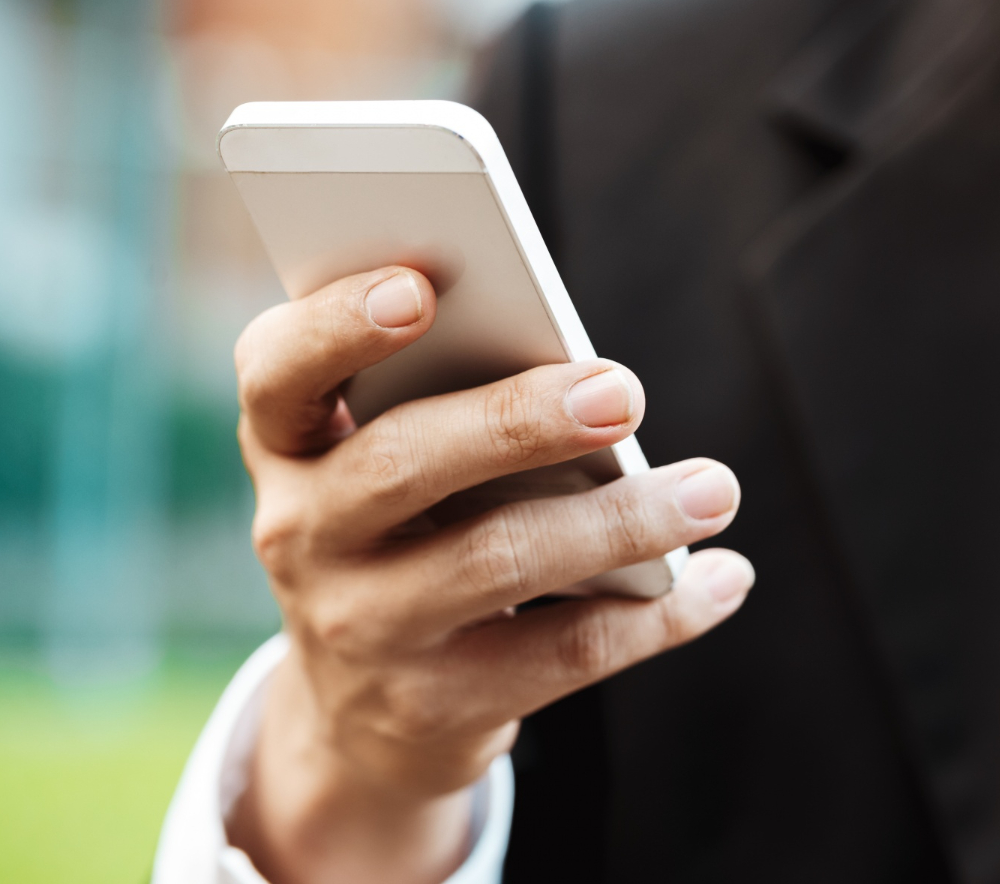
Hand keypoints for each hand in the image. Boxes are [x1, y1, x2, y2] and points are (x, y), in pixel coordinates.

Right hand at [225, 267, 752, 883]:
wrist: (362, 712)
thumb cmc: (405, 530)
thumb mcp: (392, 460)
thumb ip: (452, 400)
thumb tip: (595, 381)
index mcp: (289, 443)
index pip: (276, 372)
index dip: (335, 325)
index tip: (420, 286)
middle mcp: (300, 534)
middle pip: (401, 462)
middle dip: (518, 421)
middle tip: (624, 392)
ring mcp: (359, 629)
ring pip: (498, 559)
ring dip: (622, 518)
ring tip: (713, 487)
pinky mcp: (433, 705)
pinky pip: (563, 652)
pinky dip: (659, 614)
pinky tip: (723, 579)